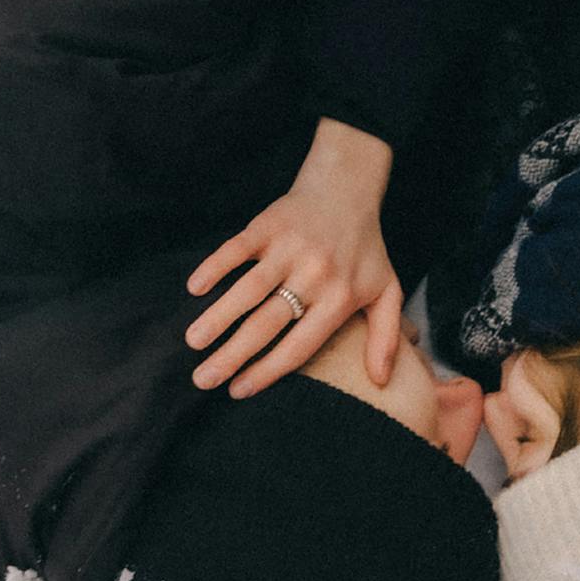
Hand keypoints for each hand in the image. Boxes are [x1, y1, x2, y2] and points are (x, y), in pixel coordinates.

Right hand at [184, 118, 404, 398]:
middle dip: (232, 354)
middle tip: (202, 380)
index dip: (267, 371)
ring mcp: (290, 248)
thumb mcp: (386, 293)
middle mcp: (315, 275)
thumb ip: (386, 337)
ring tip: (193, 342)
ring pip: (248, 289)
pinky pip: (237, 249)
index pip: (299, 346)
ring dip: (217, 316)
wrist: (347, 189)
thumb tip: (381, 382)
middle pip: (267, 324)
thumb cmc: (365, 251)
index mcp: (340, 299)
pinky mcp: (269, 225)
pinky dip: (215, 266)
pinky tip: (194, 288)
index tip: (238, 391)